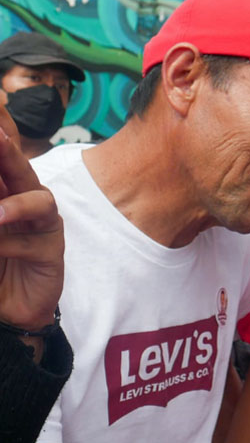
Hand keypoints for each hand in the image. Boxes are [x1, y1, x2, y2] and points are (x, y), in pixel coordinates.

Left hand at [0, 105, 63, 332]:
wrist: (7, 308)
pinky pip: (35, 236)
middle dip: (7, 150)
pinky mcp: (52, 246)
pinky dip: (11, 238)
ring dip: (14, 203)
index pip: (3, 158)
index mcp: (3, 190)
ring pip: (37, 198)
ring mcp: (41, 222)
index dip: (2, 135)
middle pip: (19, 166)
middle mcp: (23, 199)